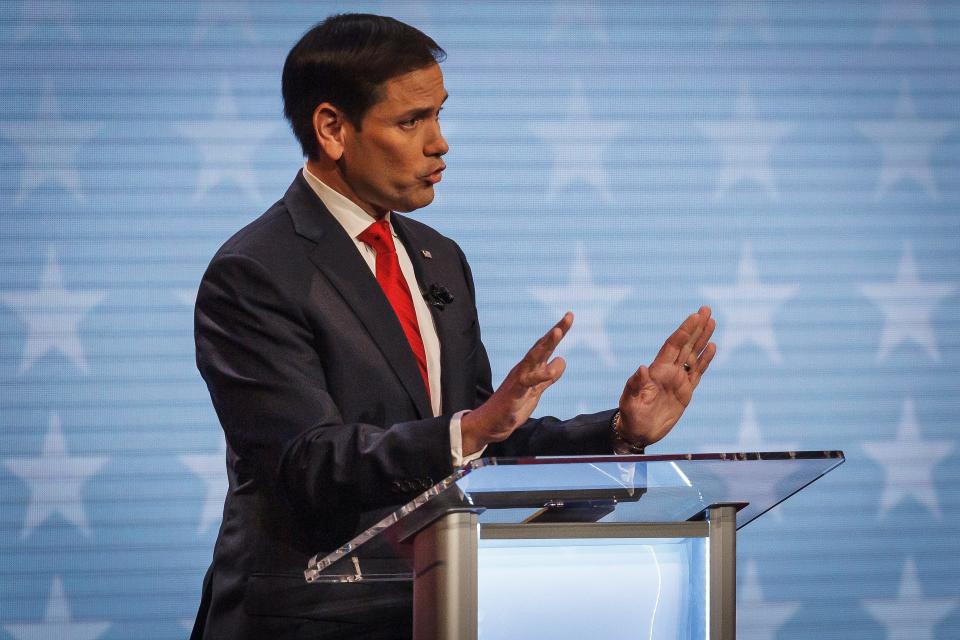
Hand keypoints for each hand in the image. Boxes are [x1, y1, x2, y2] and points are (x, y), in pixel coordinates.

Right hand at [460, 313, 571, 454]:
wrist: (490, 424)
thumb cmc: (512, 406)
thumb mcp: (536, 390)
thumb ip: (548, 376)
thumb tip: (562, 359)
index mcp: (530, 368)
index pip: (545, 347)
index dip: (558, 332)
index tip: (569, 316)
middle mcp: (524, 369)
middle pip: (541, 347)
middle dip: (555, 331)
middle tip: (568, 316)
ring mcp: (518, 380)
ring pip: (533, 358)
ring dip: (546, 345)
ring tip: (558, 332)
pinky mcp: (514, 394)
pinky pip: (527, 382)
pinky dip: (538, 376)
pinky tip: (550, 372)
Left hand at [617, 306, 715, 447]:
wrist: (638, 432)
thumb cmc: (631, 416)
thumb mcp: (629, 402)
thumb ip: (635, 385)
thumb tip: (641, 368)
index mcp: (656, 371)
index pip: (673, 346)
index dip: (684, 331)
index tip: (694, 316)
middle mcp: (668, 372)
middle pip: (685, 345)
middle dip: (695, 327)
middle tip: (706, 309)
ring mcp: (678, 381)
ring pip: (693, 355)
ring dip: (702, 338)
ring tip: (712, 321)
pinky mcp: (685, 392)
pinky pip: (697, 372)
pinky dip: (705, 359)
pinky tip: (712, 347)